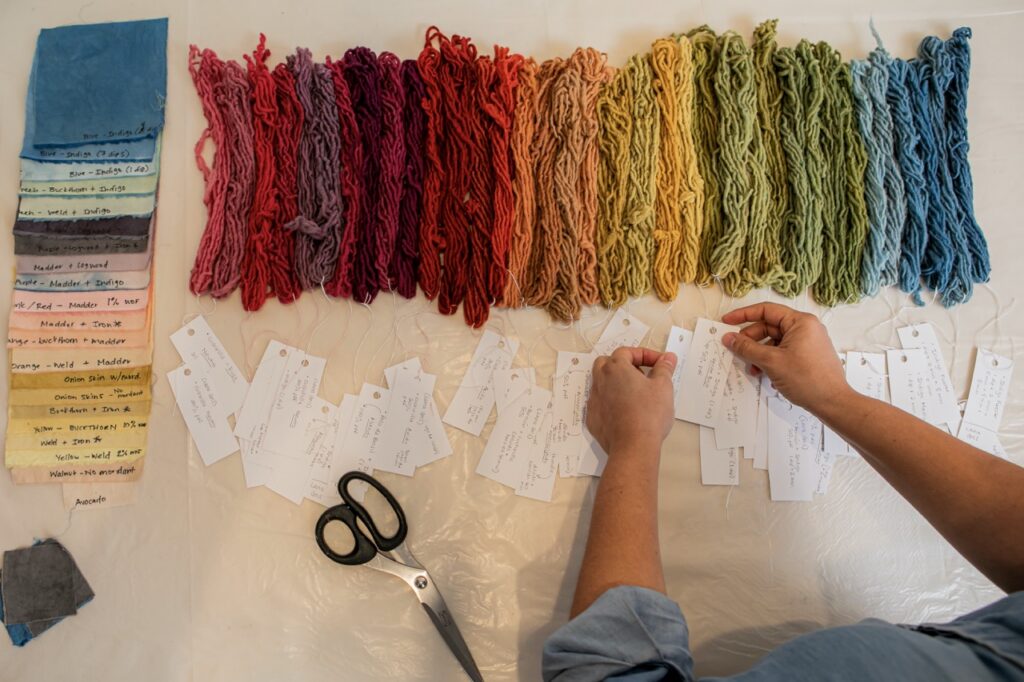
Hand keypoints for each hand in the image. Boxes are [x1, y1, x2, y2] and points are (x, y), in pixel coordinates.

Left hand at [587, 347, 676, 454]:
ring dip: (616, 383)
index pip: (627, 352)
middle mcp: (600, 381)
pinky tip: (625, 411)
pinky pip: (600, 403)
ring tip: (635, 393)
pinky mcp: (593, 418)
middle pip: (607, 363)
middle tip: (642, 375)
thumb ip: (664, 368)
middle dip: (624, 365)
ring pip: (601, 383)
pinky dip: (611, 402)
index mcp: (615, 368)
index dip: (645, 354)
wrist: (633, 446)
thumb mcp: (663, 387)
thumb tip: (667, 359)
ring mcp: (594, 400)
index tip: (659, 363)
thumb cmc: (648, 415)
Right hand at [721, 303, 847, 411]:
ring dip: (759, 354)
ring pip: (774, 342)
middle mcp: (805, 328)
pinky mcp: (807, 356)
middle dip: (751, 340)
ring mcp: (807, 342)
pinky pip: (782, 352)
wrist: (832, 402)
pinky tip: (765, 374)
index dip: (743, 315)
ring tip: (752, 369)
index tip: (727, 321)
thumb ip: (747, 348)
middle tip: (736, 350)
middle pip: (769, 327)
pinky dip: (770, 361)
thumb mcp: (771, 361)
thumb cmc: (808, 379)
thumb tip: (729, 338)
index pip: (766, 310)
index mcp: (800, 322)